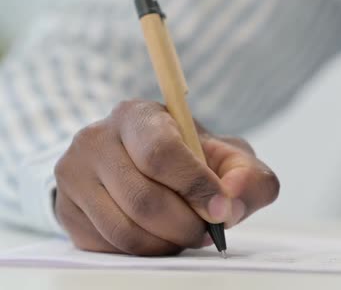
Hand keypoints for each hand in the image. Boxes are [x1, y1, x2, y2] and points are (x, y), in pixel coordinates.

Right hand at [54, 100, 278, 255]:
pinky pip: (108, 247)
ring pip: (125, 231)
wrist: (143, 164)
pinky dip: (144, 251)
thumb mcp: (229, 158)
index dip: (195, 187)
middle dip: (186, 225)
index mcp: (137, 115)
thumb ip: (248, 176)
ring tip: (187, 234)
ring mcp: (73, 175)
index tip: (222, 210)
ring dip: (167, 244)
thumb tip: (230, 203)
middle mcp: (96, 139)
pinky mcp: (66, 210)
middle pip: (144, 199)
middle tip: (208, 232)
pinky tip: (160, 236)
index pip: (161, 153)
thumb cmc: (192, 158)